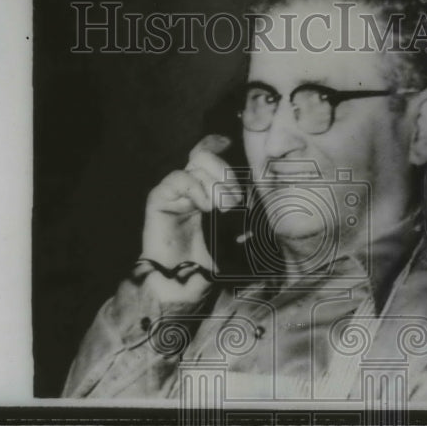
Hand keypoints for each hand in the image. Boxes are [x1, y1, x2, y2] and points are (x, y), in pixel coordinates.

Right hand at [138, 134, 239, 304]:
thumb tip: (266, 204)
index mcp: (207, 189)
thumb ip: (248, 220)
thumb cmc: (208, 261)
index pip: (211, 153)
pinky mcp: (160, 198)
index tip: (230, 143)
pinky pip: (180, 178)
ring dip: (216, 185)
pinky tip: (204, 207)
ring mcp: (175, 191)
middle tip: (235, 202)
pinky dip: (196, 189)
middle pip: (208, 154)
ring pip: (197, 163)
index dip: (218, 143)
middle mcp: (190, 185)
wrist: (180, 283)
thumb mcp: (237, 237)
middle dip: (228, 174)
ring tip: (221, 209)